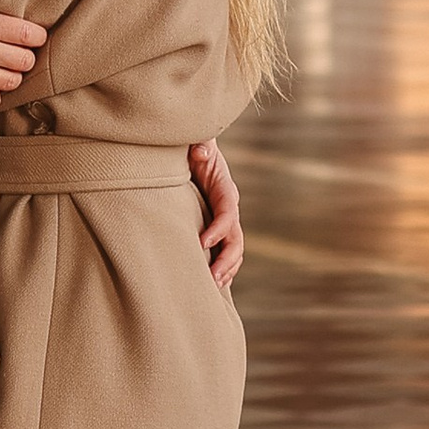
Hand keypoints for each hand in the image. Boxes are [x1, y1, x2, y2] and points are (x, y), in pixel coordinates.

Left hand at [189, 138, 242, 288]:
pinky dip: (224, 267)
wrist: (193, 148)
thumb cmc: (192, 146)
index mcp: (224, 187)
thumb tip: (200, 151)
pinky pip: (225, 249)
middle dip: (226, 259)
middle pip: (236, 237)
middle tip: (212, 278)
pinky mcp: (216, 225)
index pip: (227, 212)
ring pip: (234, 248)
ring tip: (213, 286)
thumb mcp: (196, 142)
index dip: (218, 229)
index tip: (202, 243)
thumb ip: (199, 146)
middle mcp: (228, 205)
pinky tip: (215, 284)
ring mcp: (225, 217)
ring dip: (227, 268)